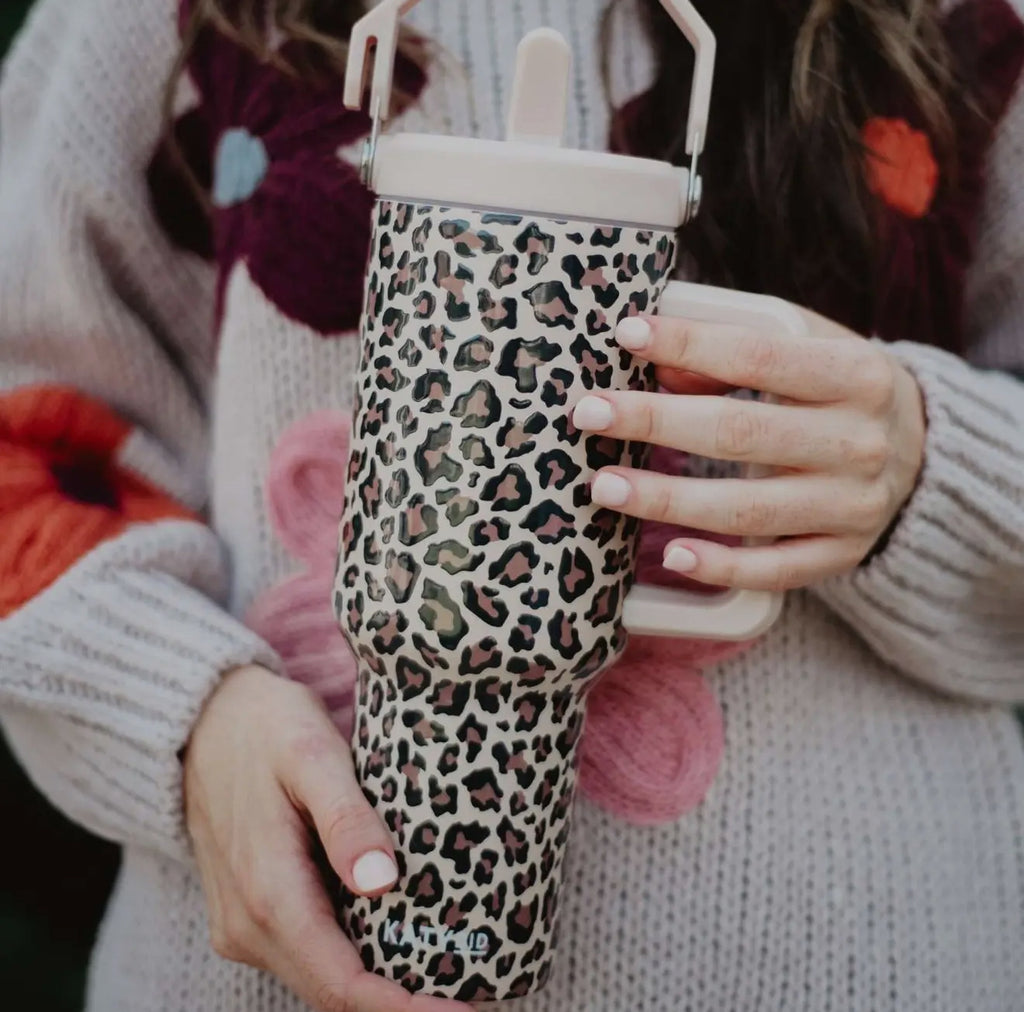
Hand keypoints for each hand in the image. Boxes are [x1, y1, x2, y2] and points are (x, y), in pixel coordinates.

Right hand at [183, 664, 469, 1011]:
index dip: (402, 1007)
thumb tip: (383, 882)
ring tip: (445, 972)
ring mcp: (242, 923)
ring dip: (377, 987)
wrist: (201, 723)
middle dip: (398, 1003)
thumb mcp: (311, 754)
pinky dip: (351, 961)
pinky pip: (306, 955)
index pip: (341, 982)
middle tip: (469, 993)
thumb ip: (346, 817)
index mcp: (268, 891)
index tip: (462, 1011)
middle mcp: (247, 924)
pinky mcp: (248, 913)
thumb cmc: (263, 728)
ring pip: (318, 978)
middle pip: (332, 992)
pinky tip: (397, 942)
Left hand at [572, 308, 926, 590]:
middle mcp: (860, 442)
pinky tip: (673, 556)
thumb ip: (739, 347)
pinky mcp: (841, 555)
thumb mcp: (810, 351)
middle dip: (656, 422)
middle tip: (588, 414)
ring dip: (669, 500)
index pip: (759, 356)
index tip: (627, 334)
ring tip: (604, 487)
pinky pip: (775, 570)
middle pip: (742, 433)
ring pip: (748, 509)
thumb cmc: (840, 392)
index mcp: (855, 375)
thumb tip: (656, 361)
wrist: (924, 455)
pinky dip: (722, 567)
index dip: (690, 344)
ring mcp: (852, 506)